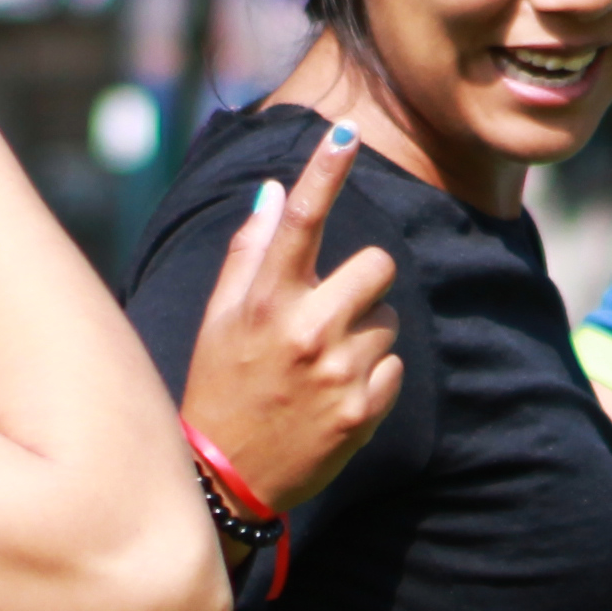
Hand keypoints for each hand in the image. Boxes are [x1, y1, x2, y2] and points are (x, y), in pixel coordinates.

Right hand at [183, 128, 403, 516]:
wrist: (228, 479)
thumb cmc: (220, 386)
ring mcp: (338, 373)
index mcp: (264, 302)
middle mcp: (305, 331)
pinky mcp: (364, 411)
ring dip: (364, 335)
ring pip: (388, 320)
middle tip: (329, 310)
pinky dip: (372, 377)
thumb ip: (248, 255)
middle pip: (377, 265)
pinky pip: (394, 366)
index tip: (346, 131)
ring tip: (321, 367)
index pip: (299, 220)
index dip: (324, 171)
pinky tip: (334, 397)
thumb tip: (274, 193)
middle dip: (362, 282)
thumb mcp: (218, 320)